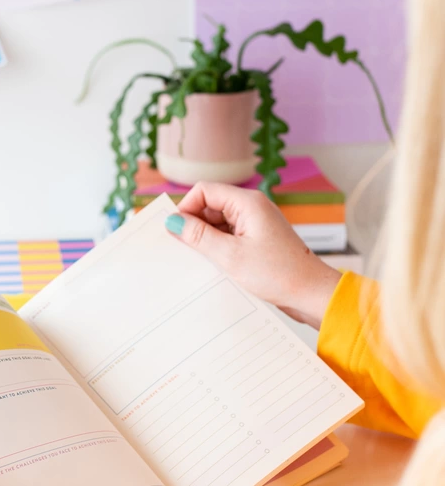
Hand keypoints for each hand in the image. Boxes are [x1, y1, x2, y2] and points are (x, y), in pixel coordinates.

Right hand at [165, 182, 341, 328]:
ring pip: (218, 222)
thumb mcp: (230, 256)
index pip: (204, 191)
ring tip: (205, 261)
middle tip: (186, 250)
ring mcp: (255, 224)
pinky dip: (218, 247)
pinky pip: (229, 236)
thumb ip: (199, 236)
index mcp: (247, 203)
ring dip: (206, 239)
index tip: (176, 231)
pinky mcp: (257, 240)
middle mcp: (252, 208)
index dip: (186, 208)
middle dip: (195, 225)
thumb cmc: (278, 274)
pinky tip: (217, 265)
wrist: (311, 294)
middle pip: (210, 205)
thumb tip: (173, 222)